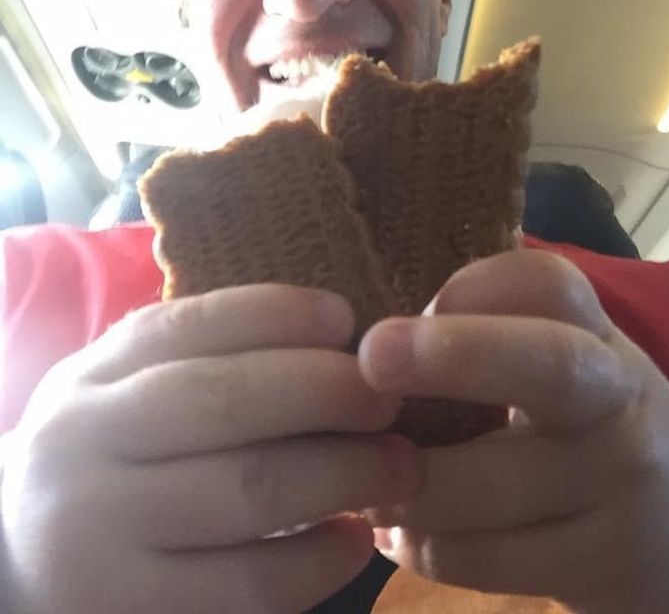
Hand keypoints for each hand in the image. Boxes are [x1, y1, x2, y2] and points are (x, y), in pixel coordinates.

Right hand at [1, 285, 422, 613]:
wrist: (18, 562)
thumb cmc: (109, 458)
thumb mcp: (126, 391)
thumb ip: (203, 359)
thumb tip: (336, 334)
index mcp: (93, 377)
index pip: (190, 325)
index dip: (279, 313)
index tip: (345, 317)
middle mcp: (85, 447)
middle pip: (225, 403)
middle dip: (327, 391)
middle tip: (390, 397)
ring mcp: (100, 538)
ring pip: (247, 493)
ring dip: (345, 474)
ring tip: (400, 466)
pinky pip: (248, 587)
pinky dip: (320, 561)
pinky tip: (354, 539)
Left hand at [358, 249, 668, 613]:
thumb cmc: (596, 430)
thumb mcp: (569, 368)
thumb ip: (494, 340)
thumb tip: (370, 344)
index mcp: (596, 335)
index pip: (549, 284)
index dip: (474, 287)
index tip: (414, 306)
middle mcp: (616, 397)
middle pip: (548, 364)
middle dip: (454, 355)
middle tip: (372, 355)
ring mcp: (617, 483)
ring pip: (492, 484)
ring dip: (406, 484)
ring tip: (361, 479)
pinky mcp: (601, 562)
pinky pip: (485, 557)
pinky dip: (423, 546)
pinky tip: (400, 532)